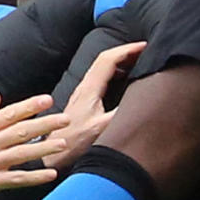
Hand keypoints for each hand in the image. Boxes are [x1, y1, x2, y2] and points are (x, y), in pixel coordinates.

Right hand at [0, 93, 66, 199]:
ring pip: (22, 153)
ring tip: (63, 143)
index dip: (30, 106)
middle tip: (66, 119)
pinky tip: (51, 175)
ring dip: (44, 148)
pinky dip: (34, 177)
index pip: (9, 114)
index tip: (48, 99)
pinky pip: (16, 179)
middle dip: (45, 124)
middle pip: (21, 131)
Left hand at [51, 42, 145, 169]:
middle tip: (145, 50)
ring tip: (139, 61)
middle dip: (126, 51)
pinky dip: (116, 72)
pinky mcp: (84, 100)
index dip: (127, 50)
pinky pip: (101, 78)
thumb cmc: (75, 142)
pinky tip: (125, 79)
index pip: (108, 60)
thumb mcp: (101, 129)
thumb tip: (140, 100)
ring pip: (102, 68)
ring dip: (121, 61)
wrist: (54, 153)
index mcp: (89, 89)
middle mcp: (84, 87)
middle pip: (105, 59)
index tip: (144, 46)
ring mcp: (83, 93)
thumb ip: (120, 113)